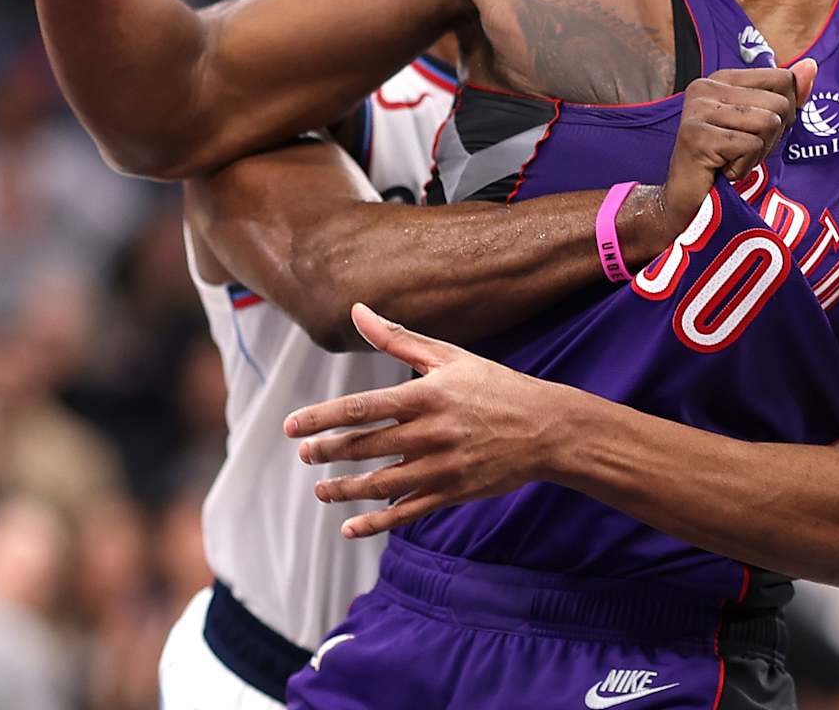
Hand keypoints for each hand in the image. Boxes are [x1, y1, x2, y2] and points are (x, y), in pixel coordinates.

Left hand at [283, 304, 569, 537]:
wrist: (546, 429)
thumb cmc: (494, 386)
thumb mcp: (449, 356)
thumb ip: (398, 338)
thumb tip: (357, 311)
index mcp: (428, 395)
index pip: (362, 407)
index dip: (323, 418)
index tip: (292, 426)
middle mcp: (432, 433)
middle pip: (366, 446)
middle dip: (329, 452)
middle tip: (305, 455)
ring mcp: (442, 467)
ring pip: (381, 484)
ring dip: (345, 489)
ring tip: (321, 489)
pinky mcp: (453, 493)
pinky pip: (406, 512)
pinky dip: (375, 522)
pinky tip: (349, 527)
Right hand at [656, 59, 816, 235]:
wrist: (688, 203)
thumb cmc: (726, 162)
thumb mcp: (761, 125)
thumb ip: (786, 95)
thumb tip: (811, 65)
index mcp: (722, 78)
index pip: (783, 79)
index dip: (784, 112)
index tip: (755, 132)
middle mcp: (705, 87)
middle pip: (779, 103)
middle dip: (771, 137)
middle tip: (741, 152)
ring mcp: (698, 110)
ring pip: (768, 123)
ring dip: (758, 153)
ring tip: (732, 160)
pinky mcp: (696, 135)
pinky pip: (750, 146)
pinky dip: (743, 167)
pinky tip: (722, 171)